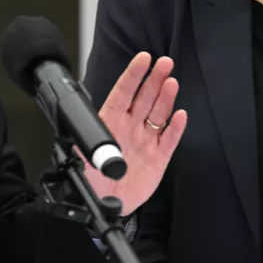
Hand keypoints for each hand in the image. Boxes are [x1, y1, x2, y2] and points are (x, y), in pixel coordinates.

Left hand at [87, 52, 186, 215]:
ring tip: (171, 81)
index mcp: (110, 122)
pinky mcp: (159, 157)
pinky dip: (176, 127)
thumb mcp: (82, 157)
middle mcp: (130, 127)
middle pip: (145, 97)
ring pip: (158, 113)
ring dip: (166, 97)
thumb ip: (90, 143)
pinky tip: (180, 115)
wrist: (105, 204)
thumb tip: (99, 137)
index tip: (143, 59)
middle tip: (165, 62)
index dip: (133, 75)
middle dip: (154, 79)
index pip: (123, 92)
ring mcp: (146, 140)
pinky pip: (169, 139)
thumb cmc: (92, 179)